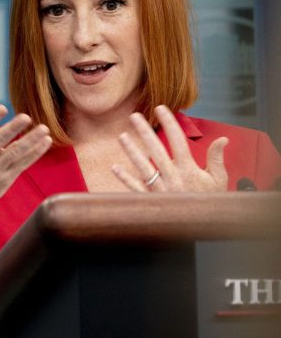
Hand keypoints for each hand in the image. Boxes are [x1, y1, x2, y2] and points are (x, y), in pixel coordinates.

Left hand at [111, 105, 228, 192]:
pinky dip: (125, 179)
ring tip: (122, 137)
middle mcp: (173, 178)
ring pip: (143, 168)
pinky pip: (136, 189)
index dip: (169, 123)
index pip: (178, 141)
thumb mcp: (218, 180)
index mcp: (189, 170)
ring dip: (132, 152)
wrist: (203, 228)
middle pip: (156, 151)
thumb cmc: (210, 202)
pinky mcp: (152, 201)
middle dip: (145, 132)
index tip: (160, 108)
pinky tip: (114, 167)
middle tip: (134, 116)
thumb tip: (223, 139)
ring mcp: (160, 190)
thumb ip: (216, 158)